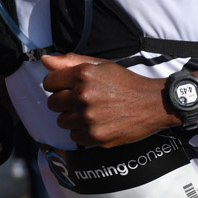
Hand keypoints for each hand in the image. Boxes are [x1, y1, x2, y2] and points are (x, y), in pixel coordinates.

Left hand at [41, 53, 171, 147]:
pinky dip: (82, 132)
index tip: (68, 87)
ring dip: (72, 118)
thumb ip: (70, 62)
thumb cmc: (125, 83)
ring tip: (91, 112)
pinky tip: (97, 123)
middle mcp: (83, 95)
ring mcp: (89, 117)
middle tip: (81, 101)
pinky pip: (74, 137)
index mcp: (83, 74)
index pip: (49, 82)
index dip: (57, 85)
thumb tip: (44, 60)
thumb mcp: (101, 65)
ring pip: (62, 121)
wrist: (152, 103)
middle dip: (63, 102)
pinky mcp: (96, 136)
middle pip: (52, 103)